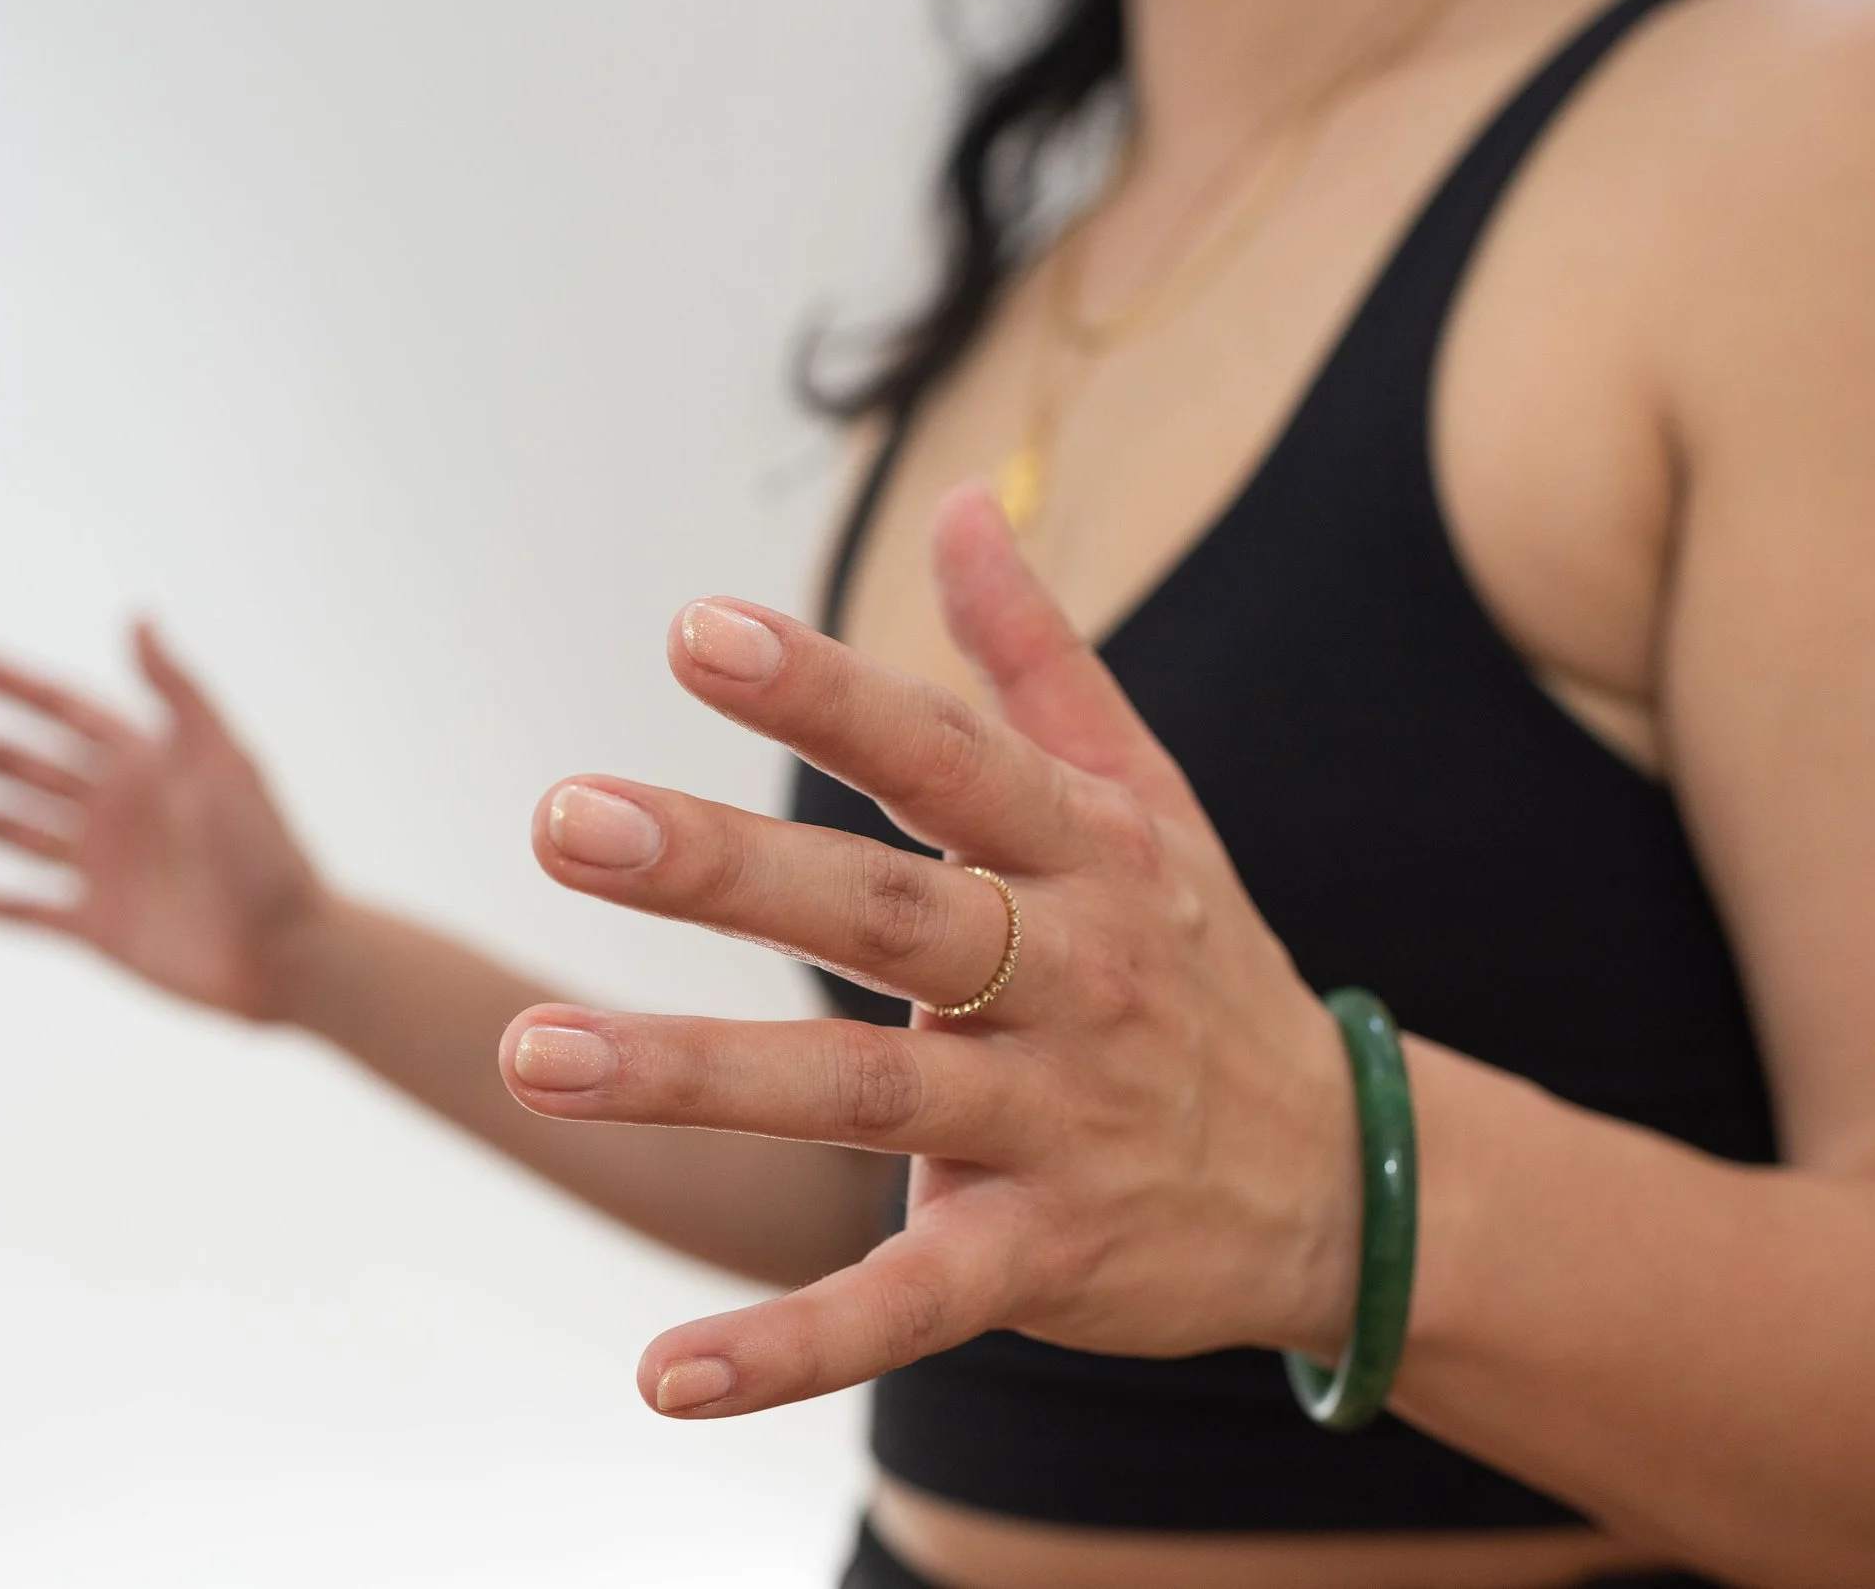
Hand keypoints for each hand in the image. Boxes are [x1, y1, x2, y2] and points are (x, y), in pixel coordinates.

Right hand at [0, 621, 329, 1021]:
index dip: (7, 685)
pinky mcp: (98, 928)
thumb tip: (136, 616)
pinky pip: (27, 910)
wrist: (292, 952)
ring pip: (5, 831)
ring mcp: (101, 869)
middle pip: (12, 766)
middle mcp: (114, 809)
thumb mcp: (225, 761)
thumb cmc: (270, 851)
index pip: (60, 711)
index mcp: (143, 762)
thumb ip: (178, 693)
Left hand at [501, 483, 1361, 1417]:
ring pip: (861, 1097)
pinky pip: (903, 1305)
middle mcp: (1070, 977)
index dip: (825, 693)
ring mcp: (1054, 1123)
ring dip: (696, 1077)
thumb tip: (960, 500)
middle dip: (724, 870)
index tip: (691, 630)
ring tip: (534, 1059)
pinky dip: (790, 1347)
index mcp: (1084, 852)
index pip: (942, 757)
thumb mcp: (1147, 796)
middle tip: (564, 820)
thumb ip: (1036, 658)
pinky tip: (663, 1374)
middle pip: (885, 915)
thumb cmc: (1203, 958)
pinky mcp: (1036, 1258)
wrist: (1340, 1178)